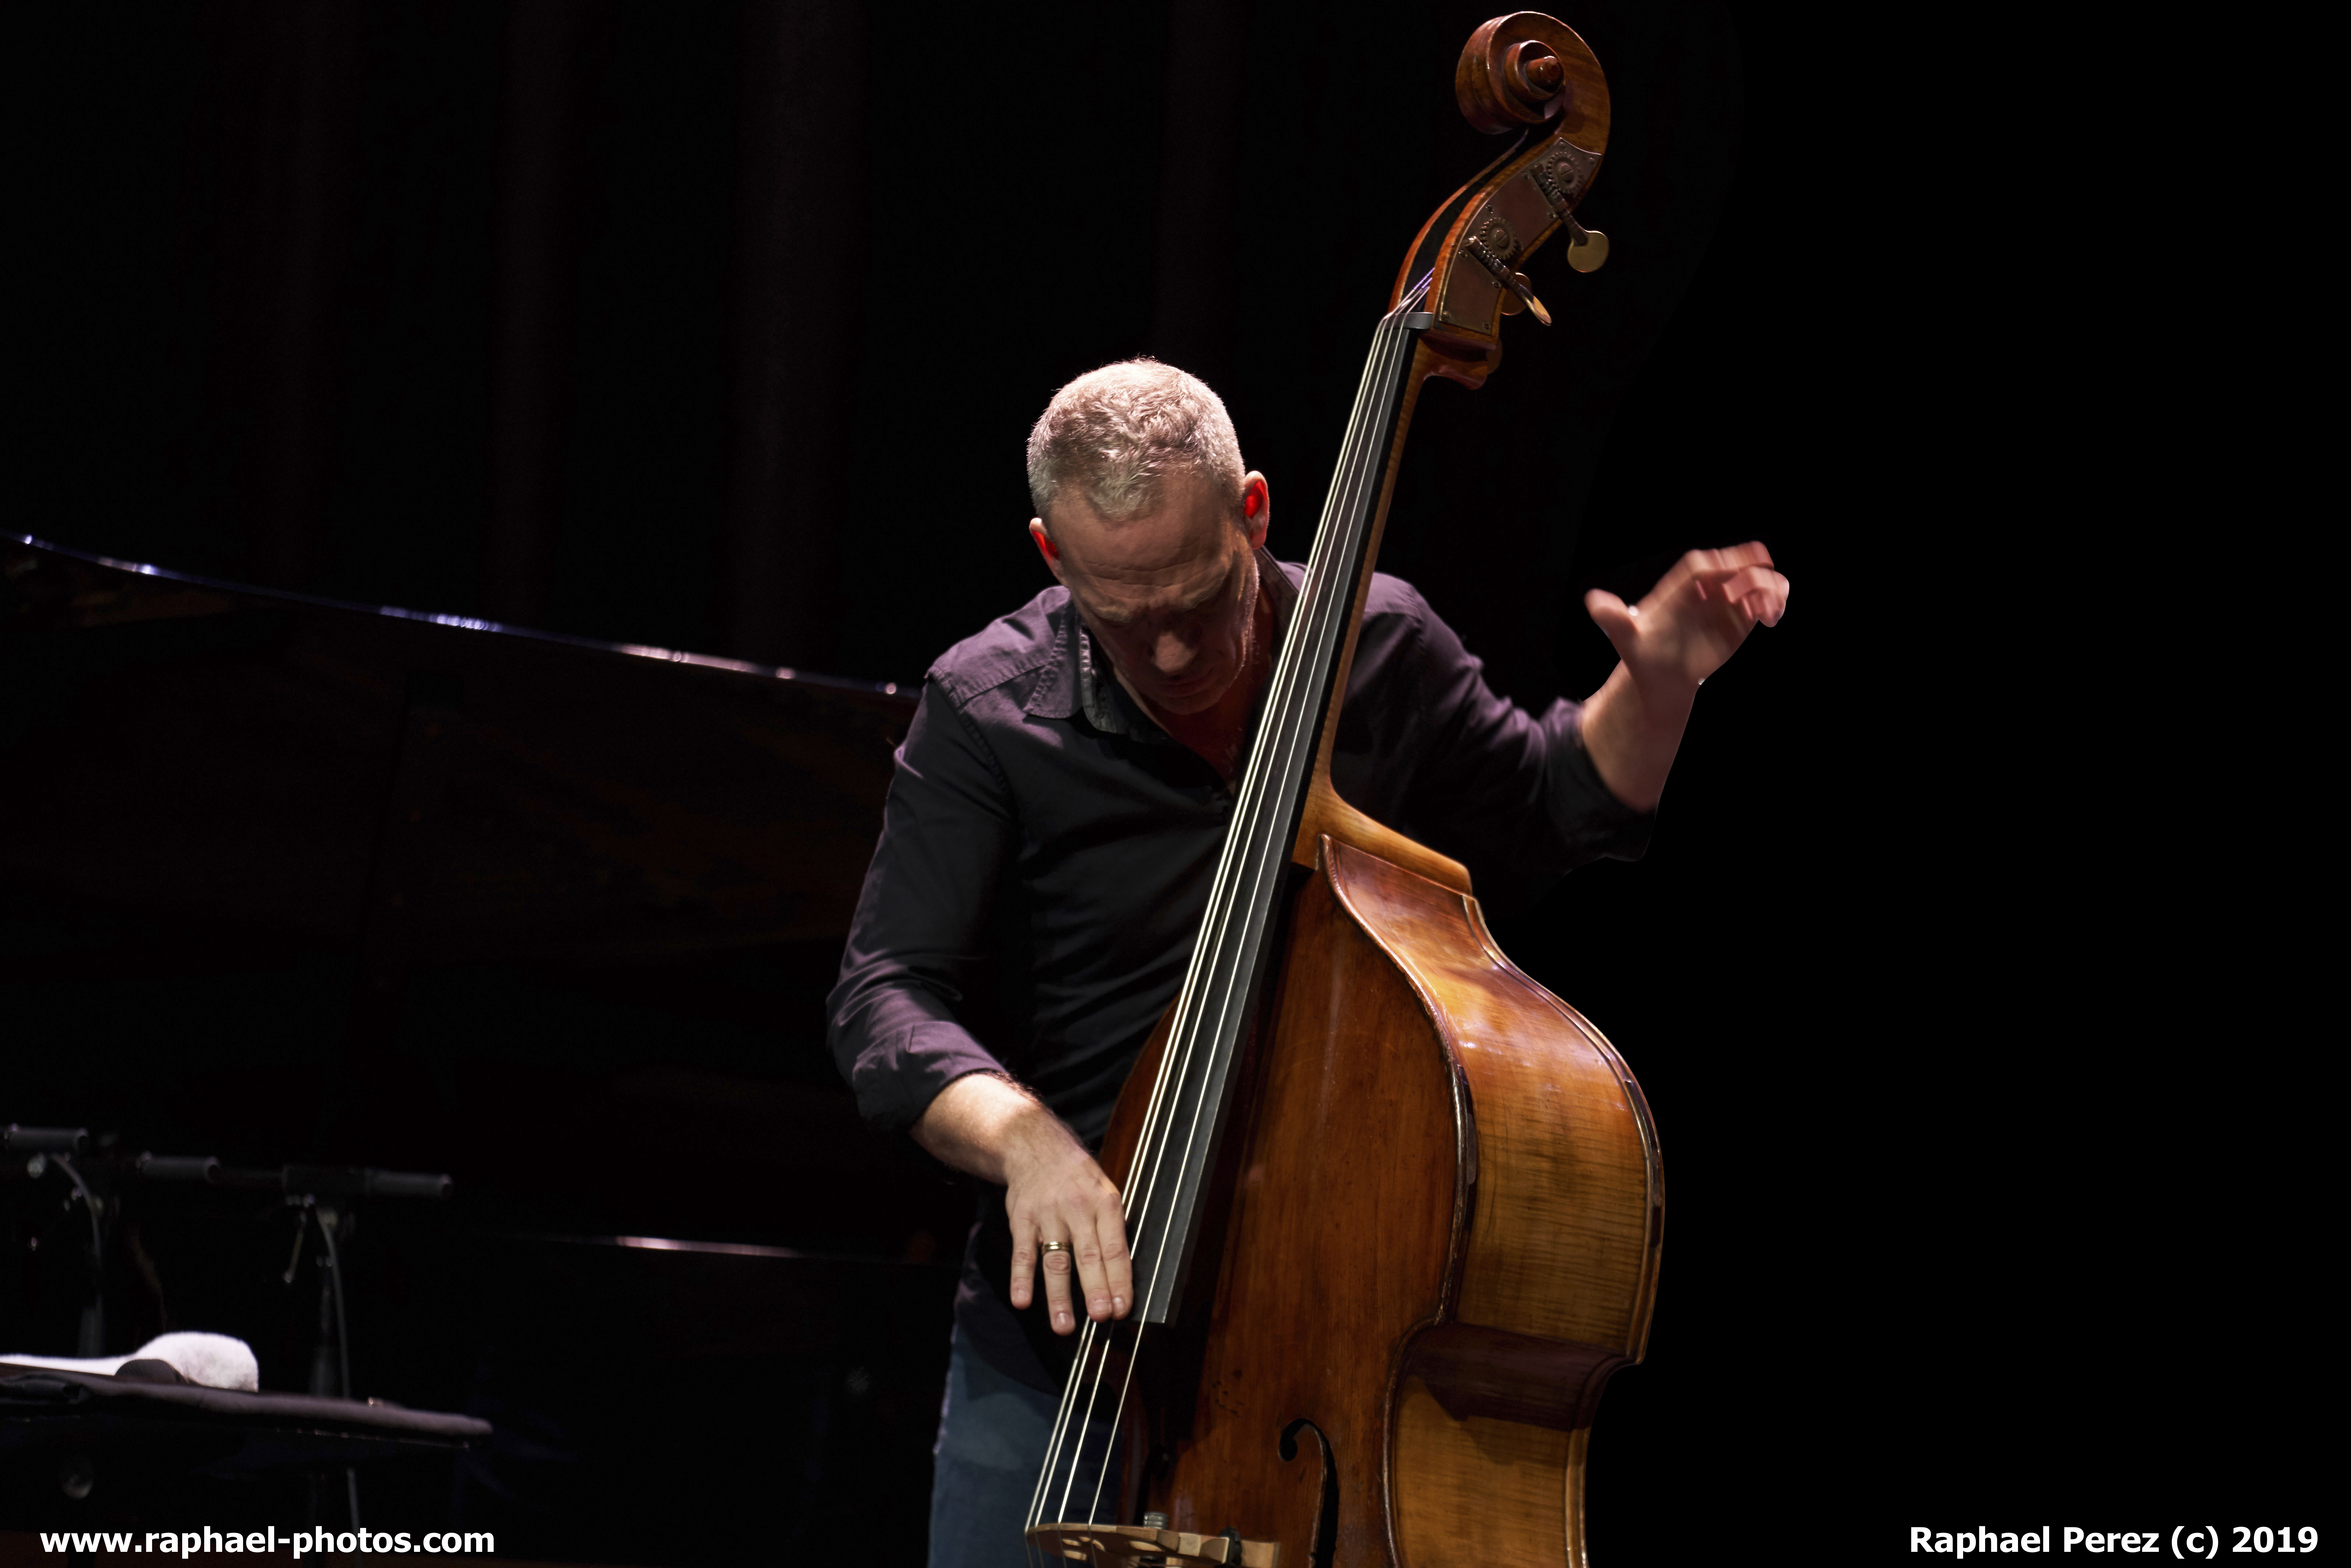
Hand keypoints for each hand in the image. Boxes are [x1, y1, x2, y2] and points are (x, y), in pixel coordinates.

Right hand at [1001, 1109, 1132, 1335]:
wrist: (1036, 1147)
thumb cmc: (1078, 1179)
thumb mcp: (1105, 1193)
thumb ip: (1112, 1231)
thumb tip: (1123, 1277)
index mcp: (1105, 1204)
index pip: (1115, 1248)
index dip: (1119, 1280)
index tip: (1123, 1308)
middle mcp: (1078, 1209)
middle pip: (1088, 1256)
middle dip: (1095, 1289)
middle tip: (1101, 1318)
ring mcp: (1048, 1215)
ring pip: (1055, 1260)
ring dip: (1059, 1295)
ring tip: (1064, 1327)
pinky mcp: (1022, 1219)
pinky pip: (1023, 1252)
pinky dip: (1021, 1278)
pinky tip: (1023, 1300)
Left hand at [1583, 542, 1788, 700]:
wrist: (1659, 679)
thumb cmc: (1643, 654)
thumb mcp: (1625, 638)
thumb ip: (1613, 619)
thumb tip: (1593, 602)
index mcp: (1677, 590)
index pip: (1699, 567)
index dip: (1718, 563)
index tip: (1733, 567)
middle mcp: (1703, 593)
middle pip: (1732, 570)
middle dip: (1748, 576)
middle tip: (1754, 595)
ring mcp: (1723, 607)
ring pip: (1752, 585)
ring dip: (1766, 589)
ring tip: (1768, 608)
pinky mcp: (1738, 624)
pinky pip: (1761, 607)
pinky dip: (1771, 607)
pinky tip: (1770, 617)